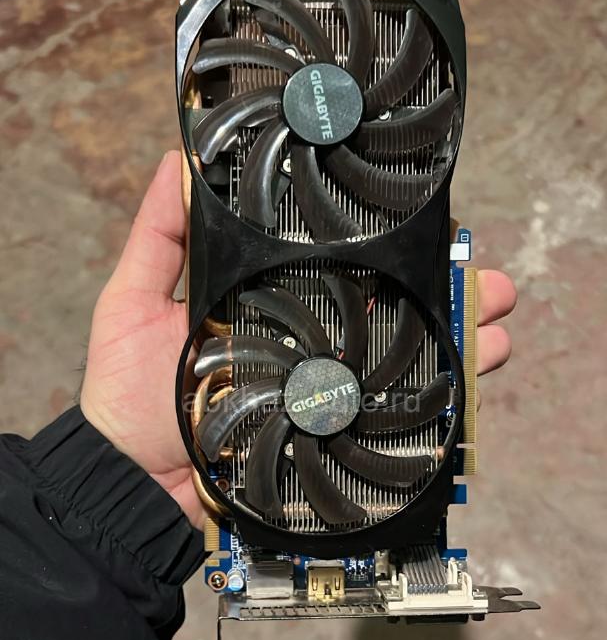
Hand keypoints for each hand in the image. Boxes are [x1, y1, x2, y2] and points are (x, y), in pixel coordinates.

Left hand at [81, 151, 515, 530]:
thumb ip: (159, 236)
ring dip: (457, 333)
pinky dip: (437, 396)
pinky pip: (389, 413)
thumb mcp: (133, 301)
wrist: (134, 481)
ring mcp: (320, 390)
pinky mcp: (327, 433)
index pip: (337, 264)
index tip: (424, 217)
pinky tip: (472, 374)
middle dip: (441, 286)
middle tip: (482, 270)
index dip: (382, 242)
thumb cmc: (128, 393)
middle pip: (384, 306)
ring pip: (401, 355)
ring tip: (495, 315)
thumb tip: (177, 158)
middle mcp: (305, 343)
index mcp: (269, 302)